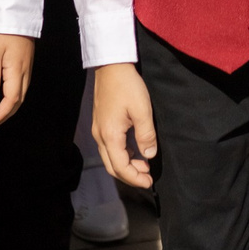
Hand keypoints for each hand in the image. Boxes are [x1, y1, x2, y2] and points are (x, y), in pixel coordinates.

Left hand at [0, 34, 34, 127]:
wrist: (16, 13)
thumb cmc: (2, 31)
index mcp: (17, 71)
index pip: (11, 100)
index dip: (1, 114)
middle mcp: (25, 72)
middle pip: (18, 100)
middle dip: (6, 114)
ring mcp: (27, 68)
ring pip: (21, 94)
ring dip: (10, 106)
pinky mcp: (25, 63)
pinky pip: (21, 85)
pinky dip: (13, 96)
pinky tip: (3, 96)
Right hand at [92, 62, 157, 188]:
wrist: (111, 66)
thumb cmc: (127, 86)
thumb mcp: (142, 110)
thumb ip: (146, 136)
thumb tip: (149, 156)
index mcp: (110, 136)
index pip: (120, 167)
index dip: (134, 178)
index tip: (149, 182)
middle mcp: (100, 136)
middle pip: (112, 166)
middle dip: (129, 176)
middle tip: (147, 178)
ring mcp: (98, 130)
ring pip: (110, 157)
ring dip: (126, 165)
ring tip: (144, 166)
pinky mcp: (101, 124)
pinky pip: (110, 147)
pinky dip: (122, 154)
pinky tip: (136, 152)